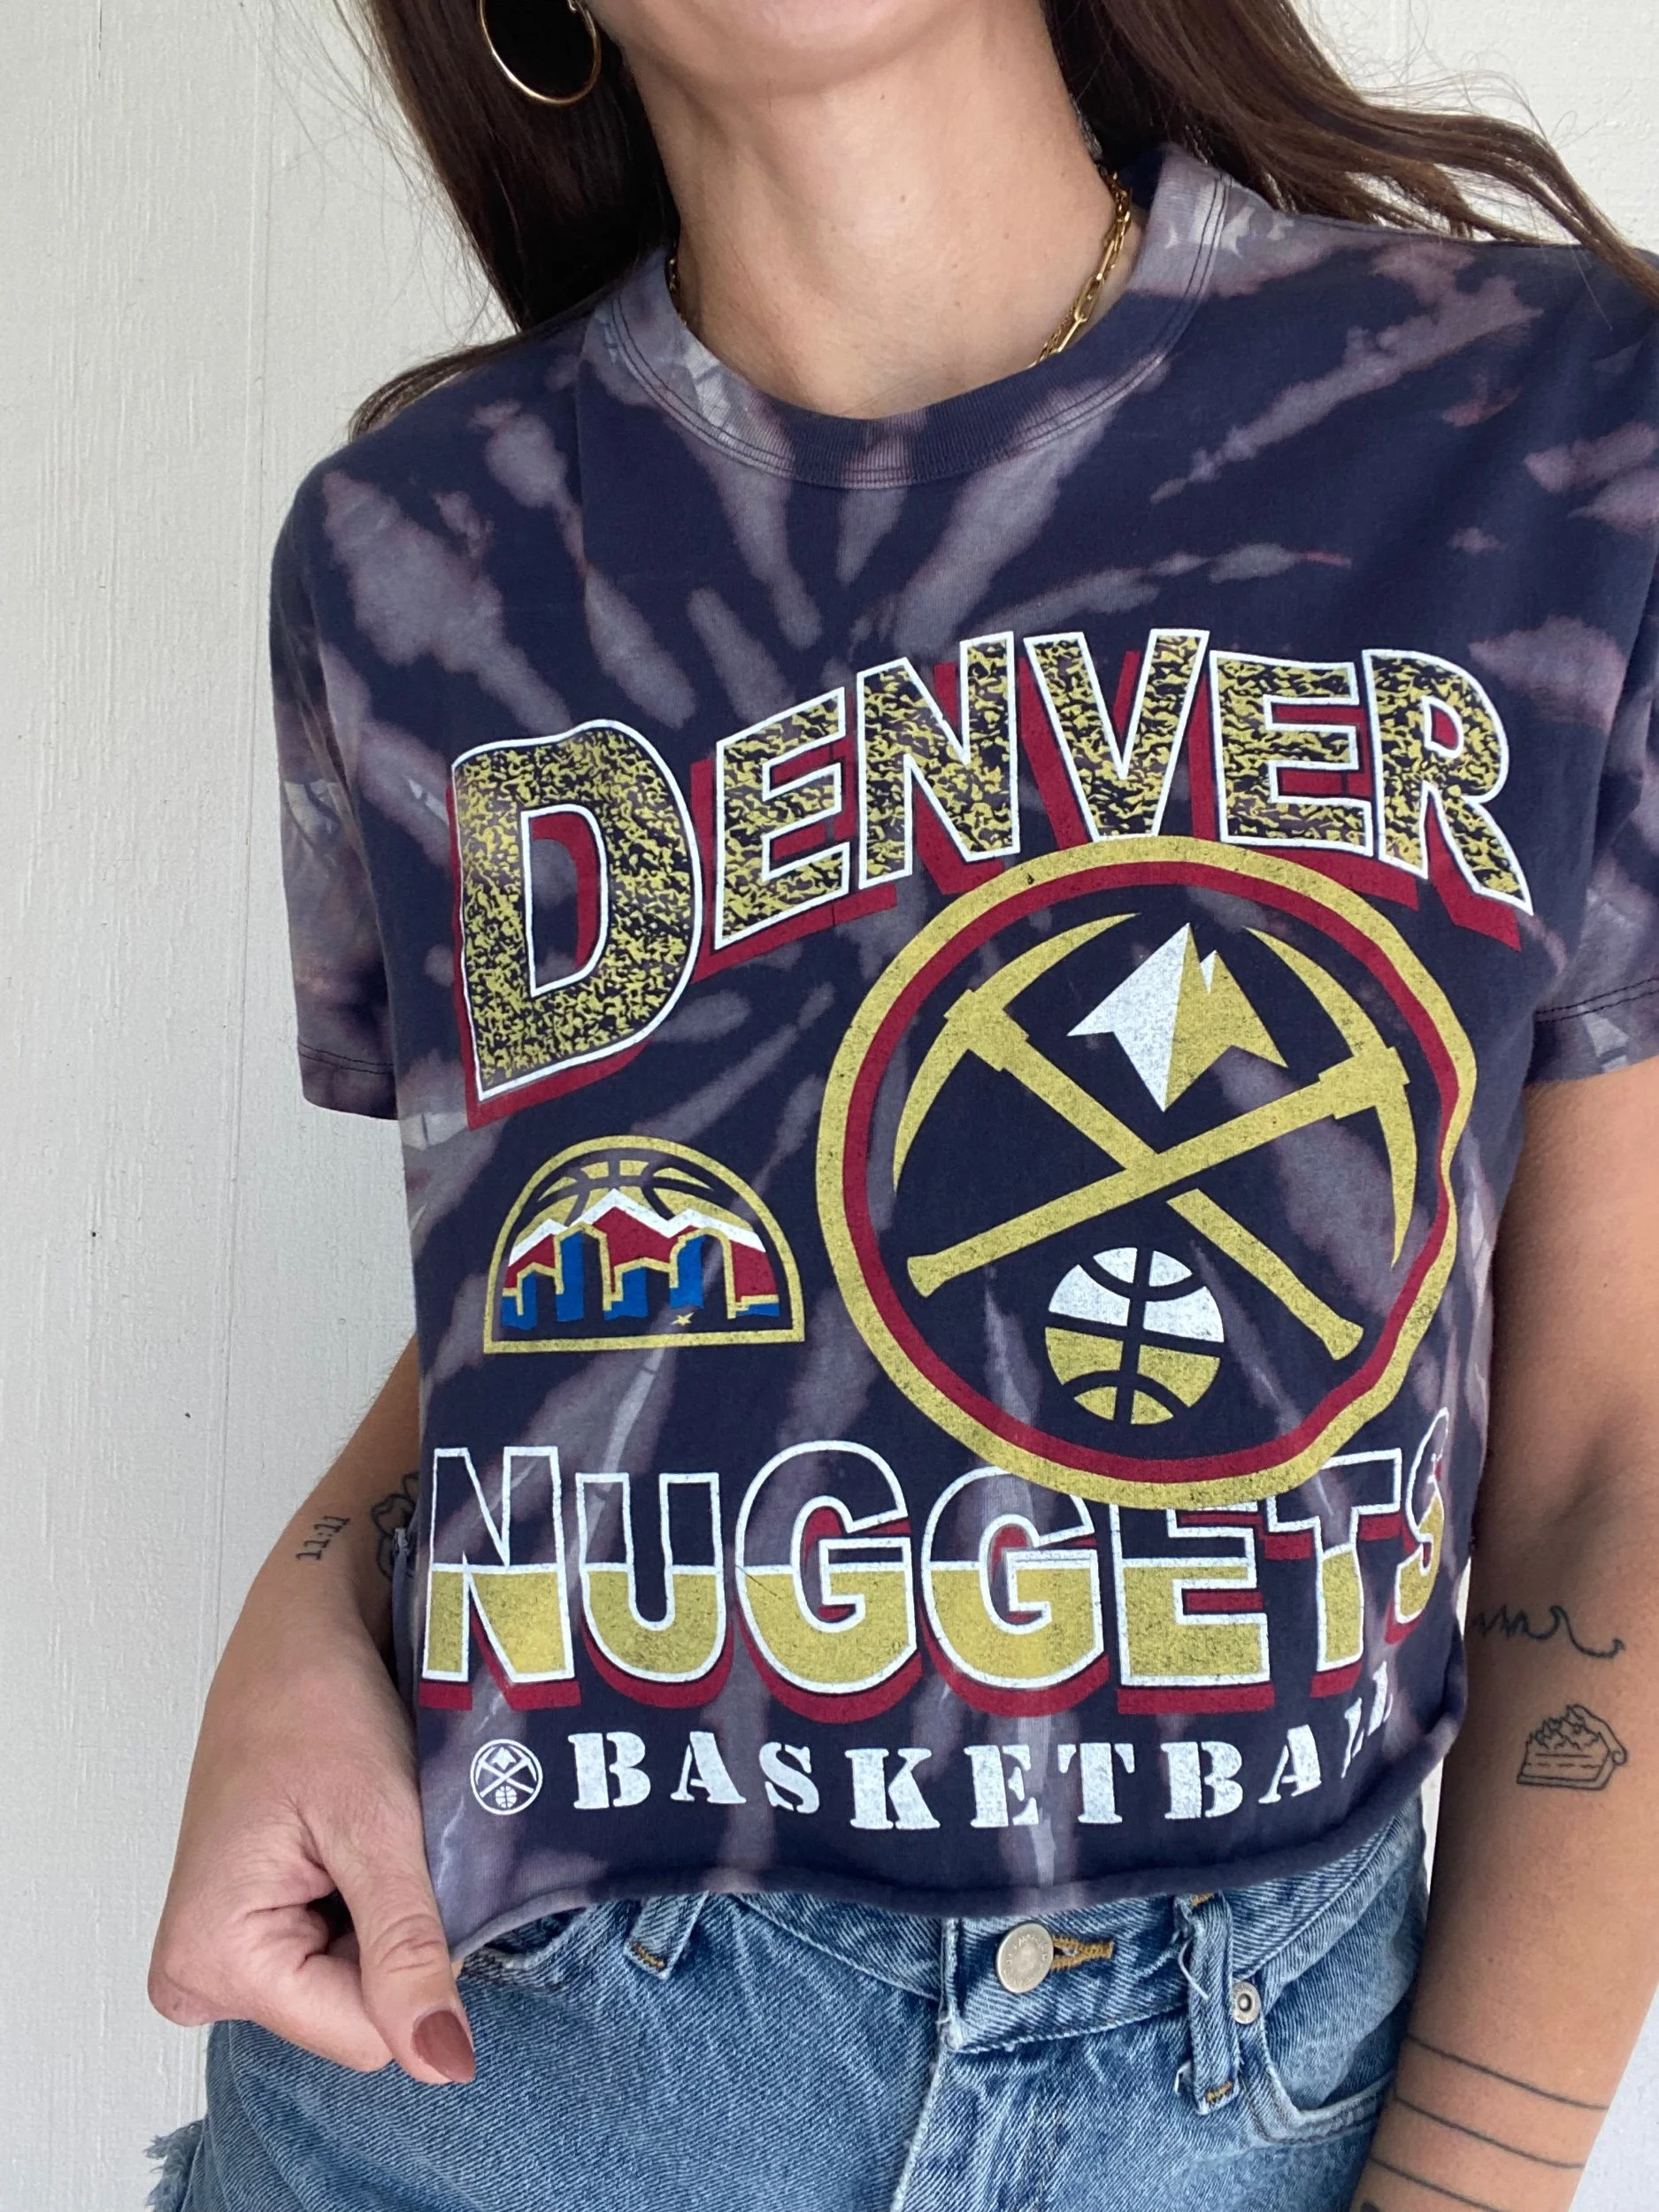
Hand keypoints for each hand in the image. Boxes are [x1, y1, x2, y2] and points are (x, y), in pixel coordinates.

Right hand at [148, 1557, 474, 2084]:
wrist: (302, 1627)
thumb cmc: (320, 1700)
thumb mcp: (377, 1825)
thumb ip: (406, 1950)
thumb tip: (443, 2065)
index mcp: (213, 1961)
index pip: (366, 2033)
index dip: (415, 1961)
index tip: (403, 1862)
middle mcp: (203, 1975)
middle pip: (358, 2013)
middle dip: (398, 1935)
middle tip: (385, 1839)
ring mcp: (228, 1951)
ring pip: (360, 1981)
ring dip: (389, 1912)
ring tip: (372, 1832)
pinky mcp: (255, 1924)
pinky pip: (345, 1948)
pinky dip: (374, 1898)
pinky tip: (362, 1838)